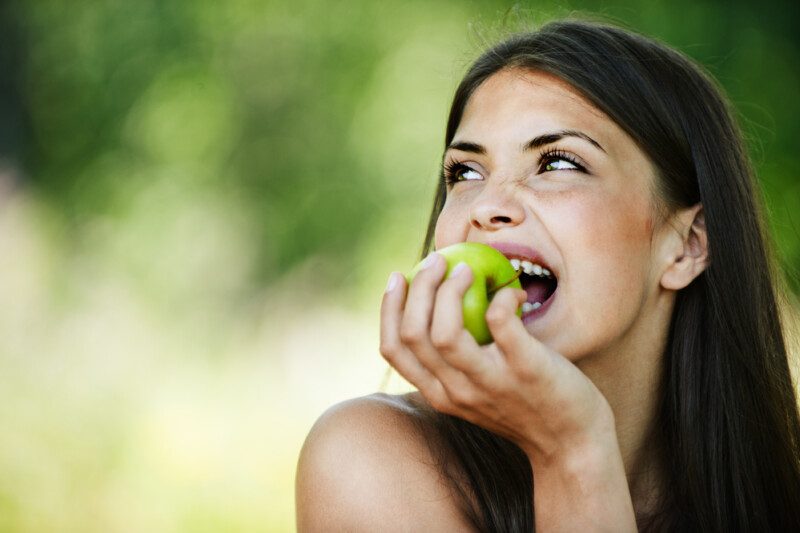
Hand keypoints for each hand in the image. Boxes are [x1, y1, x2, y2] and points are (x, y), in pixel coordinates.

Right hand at [380, 252, 611, 458]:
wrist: (572, 445)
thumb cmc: (525, 408)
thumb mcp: (476, 393)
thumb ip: (455, 364)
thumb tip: (440, 307)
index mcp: (439, 394)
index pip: (393, 349)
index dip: (389, 308)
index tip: (399, 277)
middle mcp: (456, 391)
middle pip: (413, 334)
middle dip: (418, 288)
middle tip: (436, 261)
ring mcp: (489, 382)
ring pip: (444, 333)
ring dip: (448, 291)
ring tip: (466, 269)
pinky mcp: (524, 369)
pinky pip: (500, 322)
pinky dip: (501, 297)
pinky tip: (513, 293)